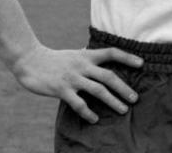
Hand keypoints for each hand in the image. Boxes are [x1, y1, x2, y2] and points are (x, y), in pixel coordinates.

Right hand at [10, 45, 143, 122]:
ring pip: (98, 90)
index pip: (112, 53)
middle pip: (109, 76)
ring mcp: (72, 78)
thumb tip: (97, 54)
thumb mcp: (74, 54)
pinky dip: (88, 112)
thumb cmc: (54, 59)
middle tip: (135, 98)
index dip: (128, 57)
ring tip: (123, 110)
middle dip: (124, 88)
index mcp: (87, 56)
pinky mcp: (61, 89)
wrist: (29, 60)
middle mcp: (82, 66)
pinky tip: (95, 119)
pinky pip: (78, 103)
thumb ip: (86, 56)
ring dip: (113, 101)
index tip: (142, 63)